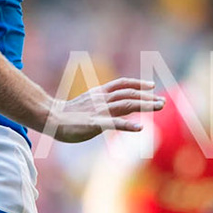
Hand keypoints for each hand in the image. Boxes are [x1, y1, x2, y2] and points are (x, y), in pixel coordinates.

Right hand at [43, 77, 161, 143]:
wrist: (50, 117)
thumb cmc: (68, 113)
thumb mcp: (87, 103)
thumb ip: (101, 103)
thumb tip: (112, 105)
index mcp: (100, 93)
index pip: (122, 84)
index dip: (138, 84)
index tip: (151, 85)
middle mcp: (102, 99)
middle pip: (129, 94)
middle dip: (148, 97)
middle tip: (163, 102)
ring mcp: (100, 111)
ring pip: (127, 105)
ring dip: (145, 105)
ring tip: (159, 107)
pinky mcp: (95, 124)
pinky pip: (114, 123)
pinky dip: (128, 124)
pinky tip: (140, 128)